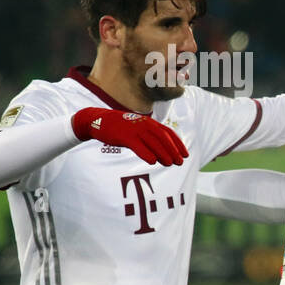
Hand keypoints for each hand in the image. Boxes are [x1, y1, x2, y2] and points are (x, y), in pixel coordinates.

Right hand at [71, 107, 187, 165]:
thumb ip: (149, 137)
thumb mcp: (138, 128)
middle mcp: (144, 124)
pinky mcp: (124, 136)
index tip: (185, 154)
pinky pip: (137, 145)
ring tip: (170, 164)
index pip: (168, 133)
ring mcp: (134, 129)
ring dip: (163, 153)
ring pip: (153, 142)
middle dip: (173, 150)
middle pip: (163, 138)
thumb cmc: (121, 127)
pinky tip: (152, 161)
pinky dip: (146, 153)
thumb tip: (162, 152)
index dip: (178, 144)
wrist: (99, 120)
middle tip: (180, 162)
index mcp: (149, 123)